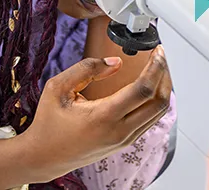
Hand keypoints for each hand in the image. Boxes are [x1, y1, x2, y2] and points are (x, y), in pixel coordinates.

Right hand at [22, 46, 171, 181]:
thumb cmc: (48, 123)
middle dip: (164, 74)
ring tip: (156, 68)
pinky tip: (148, 86)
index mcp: (104, 116)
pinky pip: (150, 120)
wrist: (44, 157)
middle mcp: (120, 131)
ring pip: (159, 112)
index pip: (143, 89)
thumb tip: (115, 61)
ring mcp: (125, 139)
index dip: (155, 67)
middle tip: (160, 56)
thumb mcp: (57, 88)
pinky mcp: (125, 143)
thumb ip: (85, 69)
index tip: (157, 51)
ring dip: (163, 88)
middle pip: (159, 101)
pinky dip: (155, 101)